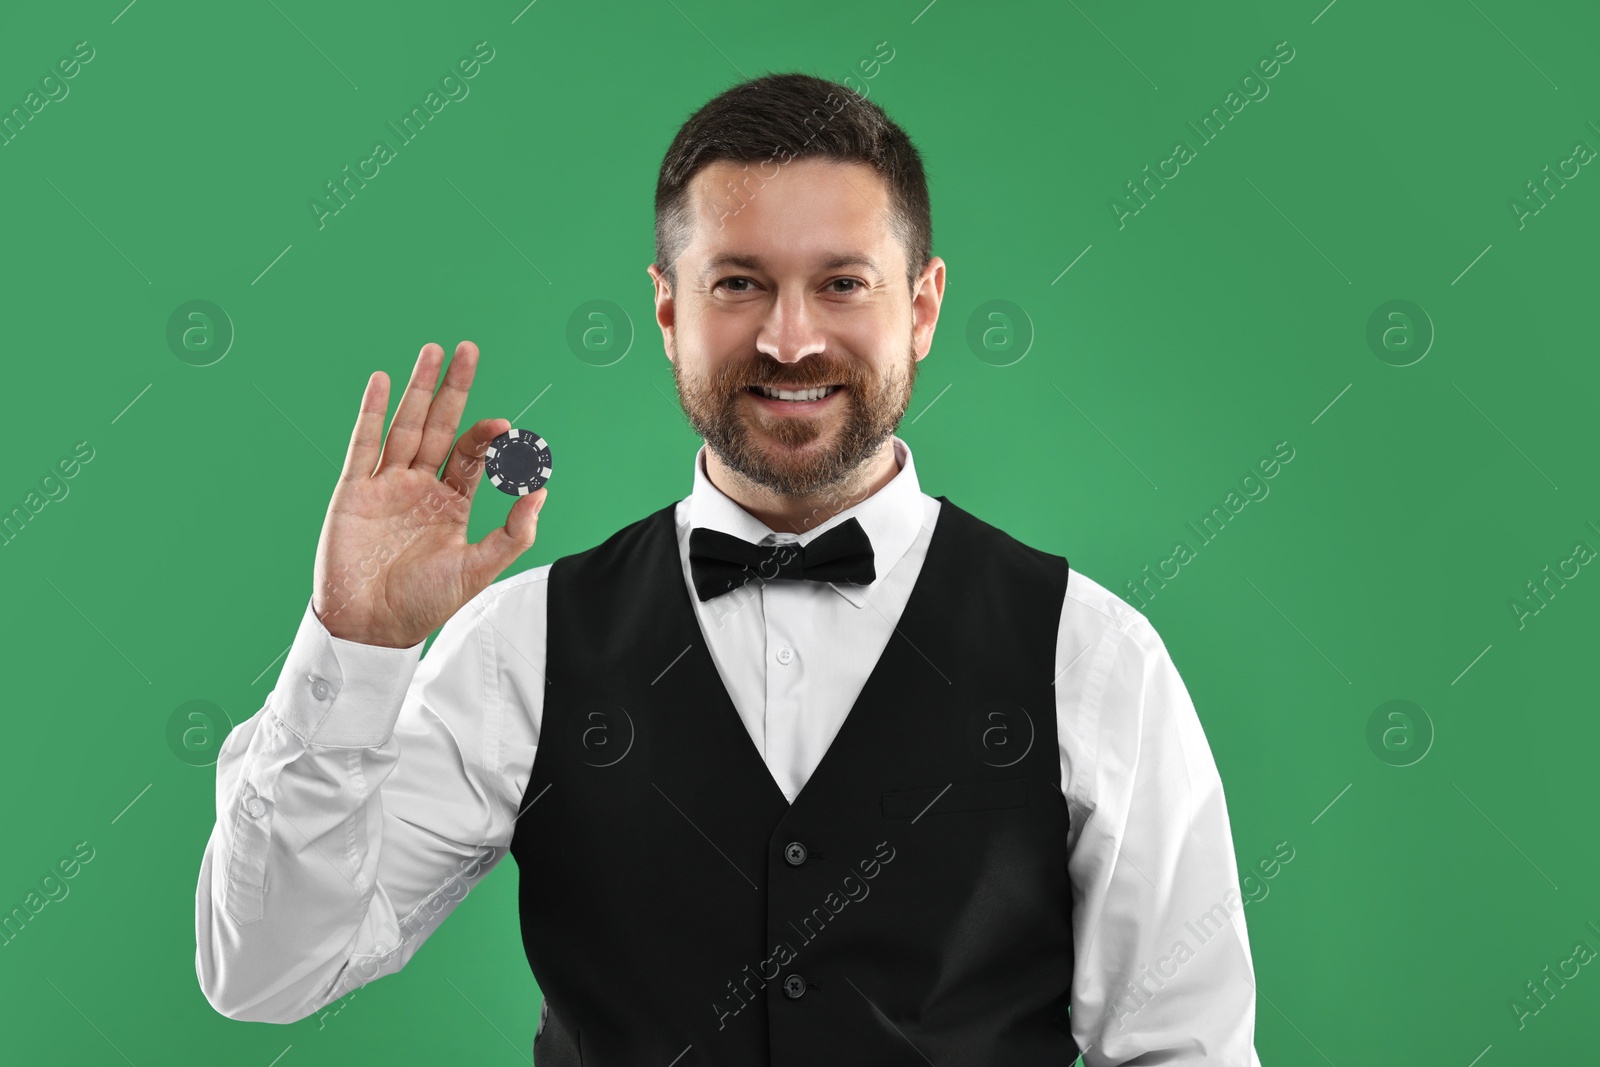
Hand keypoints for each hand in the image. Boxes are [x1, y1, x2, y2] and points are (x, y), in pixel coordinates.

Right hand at [311, 341, 546, 647]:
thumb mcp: (478, 569)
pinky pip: (364, 444)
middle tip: (469, 349)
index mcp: (451, 503)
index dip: (487, 437)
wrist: (371, 627)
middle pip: (439, 426)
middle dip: (453, 389)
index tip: (505, 427)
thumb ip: (514, 533)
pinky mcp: (354, 491)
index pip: (471, 455)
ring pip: (405, 426)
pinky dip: (373, 413)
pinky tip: (382, 381)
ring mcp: (386, 485)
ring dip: (417, 388)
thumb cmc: (424, 604)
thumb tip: (542, 491)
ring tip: (432, 351)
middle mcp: (419, 487)